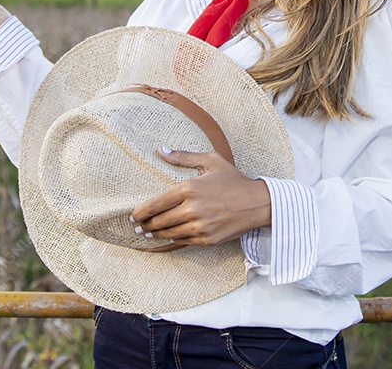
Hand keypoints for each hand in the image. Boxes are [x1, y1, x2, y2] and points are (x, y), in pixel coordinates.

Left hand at [130, 149, 271, 246]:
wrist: (258, 203)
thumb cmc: (234, 180)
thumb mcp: (210, 161)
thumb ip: (183, 157)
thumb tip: (161, 150)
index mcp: (189, 188)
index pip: (155, 204)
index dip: (140, 212)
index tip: (133, 215)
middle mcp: (192, 209)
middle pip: (159, 221)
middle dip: (145, 225)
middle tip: (138, 226)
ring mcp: (200, 226)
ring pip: (169, 234)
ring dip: (155, 235)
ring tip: (148, 234)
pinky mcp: (207, 239)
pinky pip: (183, 242)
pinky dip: (173, 240)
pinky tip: (167, 238)